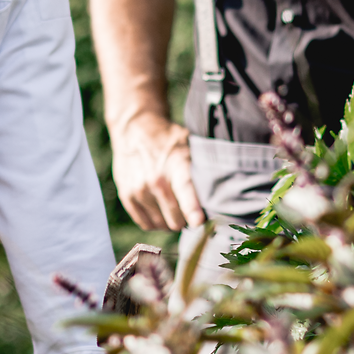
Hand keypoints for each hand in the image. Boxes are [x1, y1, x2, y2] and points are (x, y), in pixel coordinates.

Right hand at [111, 113, 202, 230]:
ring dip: (170, 221)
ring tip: (174, 208)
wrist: (135, 128)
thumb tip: (227, 190)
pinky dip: (155, 222)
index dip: (192, 208)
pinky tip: (161, 211)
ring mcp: (139, 190)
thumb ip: (202, 167)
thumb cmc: (169, 139)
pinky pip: (145, 224)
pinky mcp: (127, 196)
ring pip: (161, 225)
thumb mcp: (189, 144)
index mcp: (176, 165)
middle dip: (185, 220)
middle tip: (189, 211)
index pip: (185, 189)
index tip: (198, 221)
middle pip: (175, 219)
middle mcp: (156, 180)